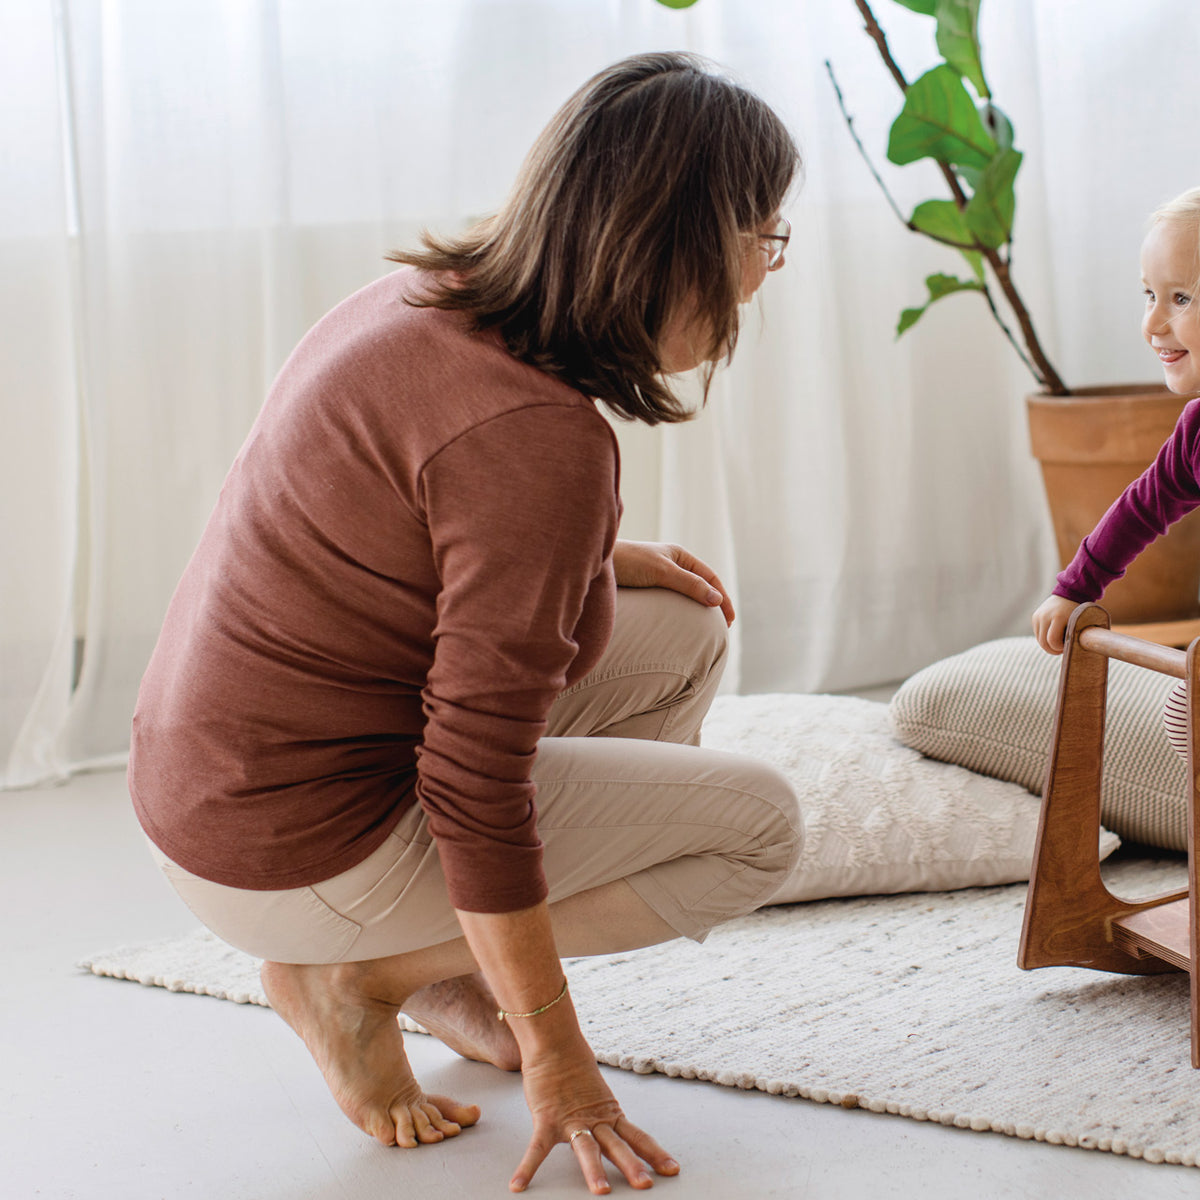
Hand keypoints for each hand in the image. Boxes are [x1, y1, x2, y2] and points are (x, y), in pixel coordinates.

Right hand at [510, 1043, 678, 1194]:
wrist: (555, 1043)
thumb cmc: (573, 1067)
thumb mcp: (596, 1094)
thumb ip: (602, 1113)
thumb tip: (608, 1127)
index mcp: (609, 1114)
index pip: (637, 1136)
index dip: (655, 1153)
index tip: (673, 1169)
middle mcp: (595, 1120)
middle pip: (617, 1146)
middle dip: (632, 1166)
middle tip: (646, 1184)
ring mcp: (571, 1121)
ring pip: (586, 1149)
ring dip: (594, 1170)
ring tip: (601, 1192)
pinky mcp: (547, 1120)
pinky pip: (537, 1148)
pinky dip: (528, 1167)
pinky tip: (518, 1184)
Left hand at [612, 540, 734, 625]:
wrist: (596, 564)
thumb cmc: (628, 562)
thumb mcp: (662, 572)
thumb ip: (689, 585)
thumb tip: (717, 600)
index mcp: (679, 556)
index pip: (710, 577)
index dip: (723, 598)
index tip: (730, 620)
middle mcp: (670, 565)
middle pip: (700, 586)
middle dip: (713, 605)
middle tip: (723, 629)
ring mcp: (658, 578)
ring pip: (684, 596)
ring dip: (696, 610)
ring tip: (705, 631)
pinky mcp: (645, 590)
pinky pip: (669, 603)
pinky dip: (679, 613)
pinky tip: (679, 627)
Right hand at [1031, 594, 1080, 654]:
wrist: (1070, 594)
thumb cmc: (1079, 612)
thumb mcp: (1079, 623)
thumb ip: (1072, 636)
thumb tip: (1068, 651)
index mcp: (1058, 617)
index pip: (1052, 641)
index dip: (1059, 648)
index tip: (1066, 647)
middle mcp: (1045, 616)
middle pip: (1043, 642)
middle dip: (1052, 650)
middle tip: (1061, 650)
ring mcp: (1038, 616)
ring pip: (1039, 639)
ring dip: (1048, 644)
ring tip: (1058, 642)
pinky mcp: (1034, 617)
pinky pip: (1038, 633)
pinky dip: (1044, 637)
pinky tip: (1053, 634)